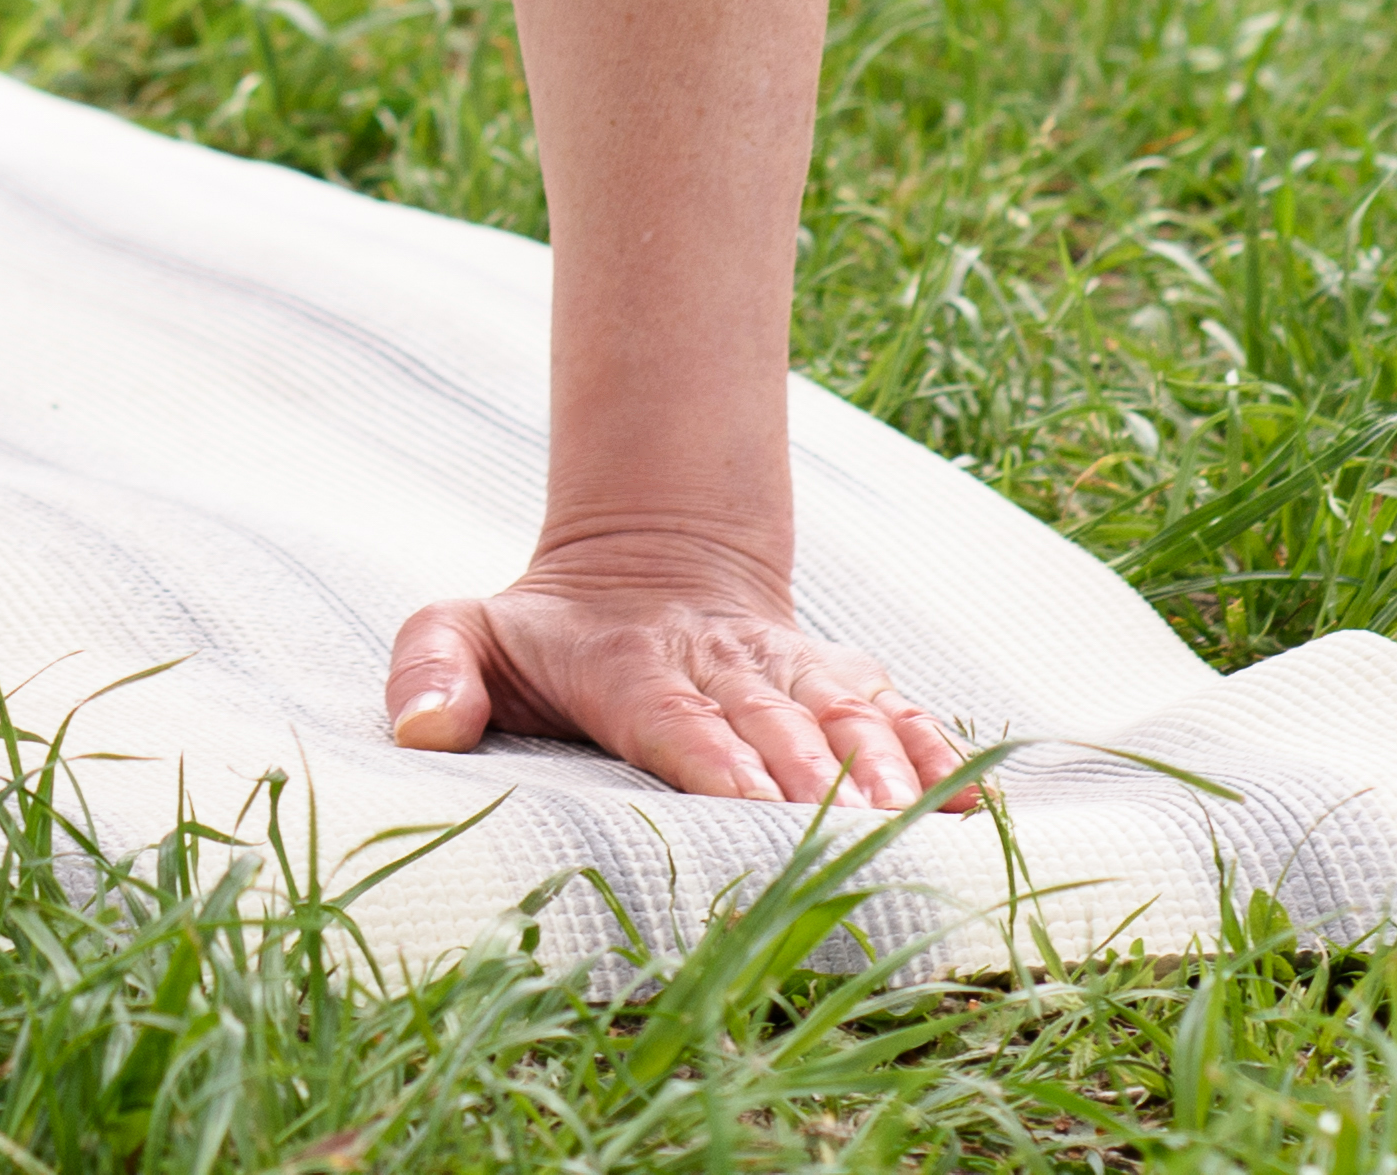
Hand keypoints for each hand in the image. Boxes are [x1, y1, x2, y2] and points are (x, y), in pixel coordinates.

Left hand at [382, 545, 968, 813]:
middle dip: (813, 778)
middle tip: (851, 837)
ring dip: (883, 763)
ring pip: (844, 709)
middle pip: (772, 720)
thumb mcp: (464, 629)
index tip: (753, 804)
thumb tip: (421, 729)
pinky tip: (975, 804)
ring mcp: (786, 668)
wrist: (646, 559)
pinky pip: (894, 709)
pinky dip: (937, 751)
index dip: (714, 756)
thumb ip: (429, 667)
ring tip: (917, 818)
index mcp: (628, 662)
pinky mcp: (835, 678)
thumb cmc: (544, 633)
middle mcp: (719, 662)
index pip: (673, 714)